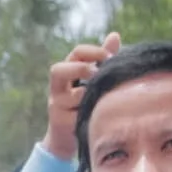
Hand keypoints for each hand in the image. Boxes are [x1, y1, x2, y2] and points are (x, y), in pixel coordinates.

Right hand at [43, 34, 117, 158]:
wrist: (68, 136)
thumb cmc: (83, 103)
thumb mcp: (93, 79)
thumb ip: (102, 60)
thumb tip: (114, 35)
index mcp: (67, 72)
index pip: (76, 53)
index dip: (92, 52)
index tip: (110, 58)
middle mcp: (57, 87)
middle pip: (58, 70)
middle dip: (80, 70)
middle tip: (98, 76)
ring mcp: (57, 105)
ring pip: (74, 95)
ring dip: (90, 96)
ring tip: (100, 98)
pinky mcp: (61, 122)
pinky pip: (78, 115)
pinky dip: (92, 113)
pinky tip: (100, 114)